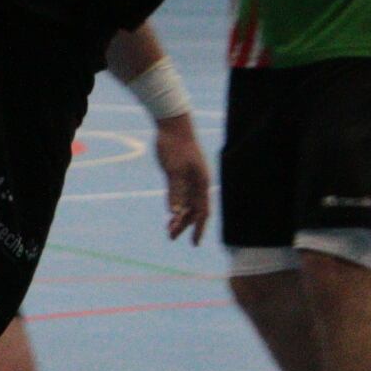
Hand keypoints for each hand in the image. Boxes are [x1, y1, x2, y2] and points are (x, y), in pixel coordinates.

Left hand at [153, 119, 211, 243]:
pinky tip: (170, 214)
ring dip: (178, 217)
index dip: (199, 229)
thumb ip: (175, 191)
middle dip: (185, 225)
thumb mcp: (174, 170)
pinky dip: (175, 205)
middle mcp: (197, 183)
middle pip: (194, 210)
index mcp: (201, 183)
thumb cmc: (175, 147)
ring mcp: (188, 178)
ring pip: (186, 203)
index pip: (202, 212)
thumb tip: (175, 213)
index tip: (194, 244)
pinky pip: (178, 195)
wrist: (171, 127)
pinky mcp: (177, 174)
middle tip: (171, 237)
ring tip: (169, 230)